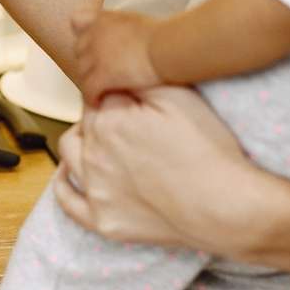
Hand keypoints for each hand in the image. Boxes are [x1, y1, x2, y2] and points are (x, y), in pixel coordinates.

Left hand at [55, 87, 258, 252]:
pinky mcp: (103, 221)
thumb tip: (113, 69)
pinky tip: (67, 173)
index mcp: (108, 119)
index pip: (99, 94)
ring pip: (70, 152)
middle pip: (86, 121)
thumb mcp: (176, 94)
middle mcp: (94, 154)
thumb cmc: (206, 150)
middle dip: (102, 113)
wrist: (226, 208)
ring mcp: (96, 190)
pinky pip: (68, 202)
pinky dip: (63, 185)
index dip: (116, 92)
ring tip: (101, 137)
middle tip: (129, 118)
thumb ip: (137, 76)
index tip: (131, 96)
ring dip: (81, 140)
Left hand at [72, 8, 160, 105]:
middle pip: (79, 51)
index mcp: (103, 19)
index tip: (93, 47)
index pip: (77, 22)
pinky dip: (92, 97)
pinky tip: (98, 103)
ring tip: (100, 90)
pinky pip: (88, 90)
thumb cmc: (162, 35)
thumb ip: (120, 24)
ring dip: (90, 81)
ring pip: (82, 72)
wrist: (167, 46)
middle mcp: (95, 34)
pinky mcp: (102, 75)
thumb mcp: (135, 19)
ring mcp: (96, 55)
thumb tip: (121, 36)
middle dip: (88, 61)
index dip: (84, 36)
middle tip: (99, 73)